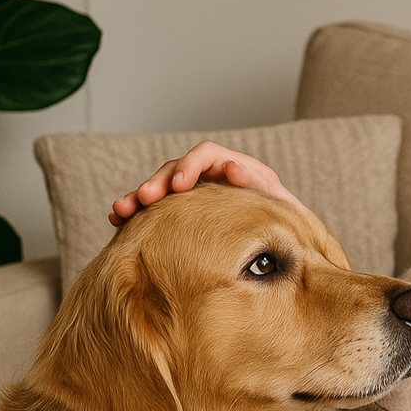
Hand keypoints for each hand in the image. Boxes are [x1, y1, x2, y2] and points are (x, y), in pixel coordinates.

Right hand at [108, 140, 310, 225]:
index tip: (180, 185)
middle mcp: (214, 179)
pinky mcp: (187, 216)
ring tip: (121, 212)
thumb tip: (234, 169)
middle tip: (144, 199)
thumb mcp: (282, 209)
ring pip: (163, 190)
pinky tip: (118, 222)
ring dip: (140, 198)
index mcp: (239, 171)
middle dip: (158, 183)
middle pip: (178, 169)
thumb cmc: (291, 232)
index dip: (191, 166)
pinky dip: (138, 213)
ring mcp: (198, 197)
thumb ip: (260, 187)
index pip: (208, 156)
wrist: (292, 254)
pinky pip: (158, 210)